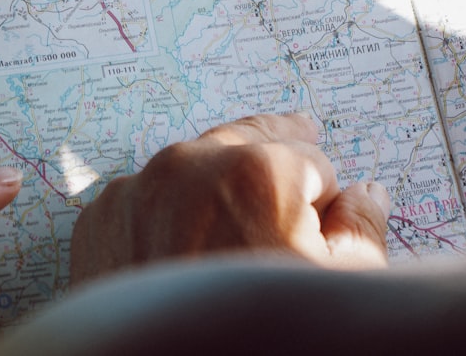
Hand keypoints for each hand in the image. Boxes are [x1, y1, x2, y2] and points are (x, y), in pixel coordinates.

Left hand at [70, 114, 389, 284]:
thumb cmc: (252, 338)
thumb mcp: (338, 290)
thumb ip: (361, 229)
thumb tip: (367, 194)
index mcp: (258, 171)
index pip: (312, 159)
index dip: (325, 196)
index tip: (321, 219)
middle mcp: (187, 164)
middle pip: (246, 141)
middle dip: (274, 150)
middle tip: (297, 130)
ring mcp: (135, 189)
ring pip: (189, 166)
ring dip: (213, 178)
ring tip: (234, 200)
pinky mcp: (99, 216)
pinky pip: (144, 199)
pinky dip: (163, 211)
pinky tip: (177, 241)